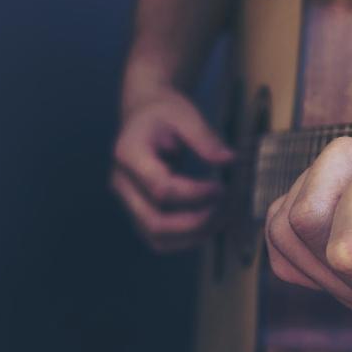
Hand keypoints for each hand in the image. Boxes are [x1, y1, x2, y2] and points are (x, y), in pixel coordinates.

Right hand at [112, 89, 233, 251]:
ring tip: (225, 218)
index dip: (195, 194)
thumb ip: (205, 138)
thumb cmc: (164, 113)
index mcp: (128, 154)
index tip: (222, 187)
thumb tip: (229, 160)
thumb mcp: (185, 114)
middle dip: (196, 223)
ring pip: (157, 237)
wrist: (144, 114)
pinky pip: (161, 238)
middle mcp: (122, 183)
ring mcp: (128, 201)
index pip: (160, 188)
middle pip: (154, 221)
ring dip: (194, 235)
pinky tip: (212, 224)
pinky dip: (188, 238)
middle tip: (227, 209)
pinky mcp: (139, 212)